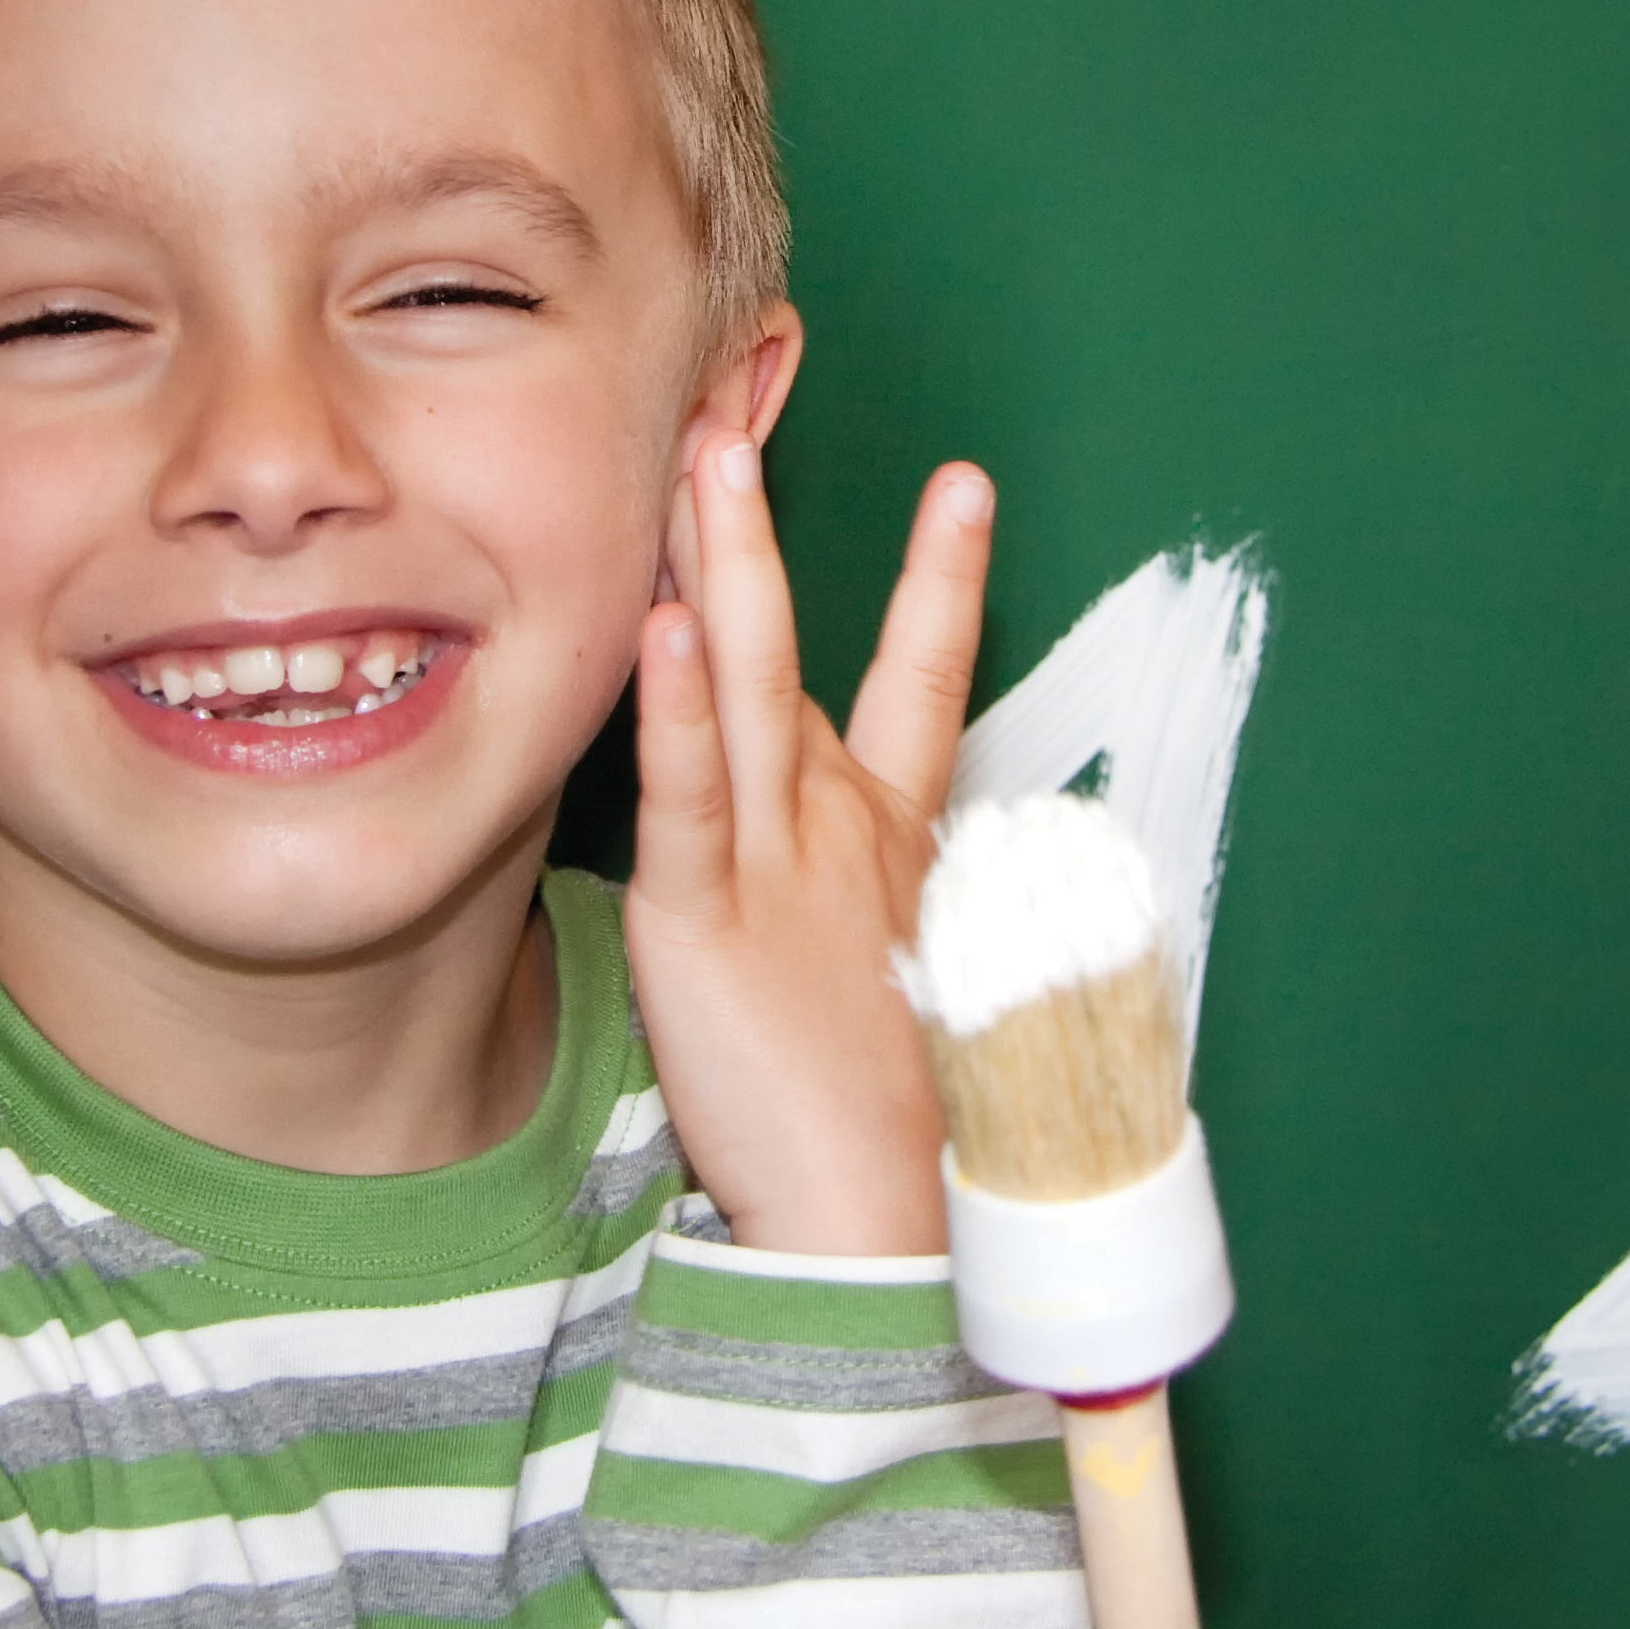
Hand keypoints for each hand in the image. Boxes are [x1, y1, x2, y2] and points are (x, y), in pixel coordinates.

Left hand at [625, 432, 989, 1255]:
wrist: (882, 1220)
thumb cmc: (896, 1118)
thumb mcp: (894, 972)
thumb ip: (872, 898)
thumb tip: (866, 867)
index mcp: (892, 838)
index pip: (927, 677)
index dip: (942, 579)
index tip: (965, 485)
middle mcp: (840, 826)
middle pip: (803, 644)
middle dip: (766, 522)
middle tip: (744, 407)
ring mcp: (775, 862)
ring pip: (749, 683)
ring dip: (726, 562)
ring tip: (706, 457)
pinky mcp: (702, 918)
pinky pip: (688, 789)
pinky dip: (676, 702)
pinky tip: (665, 622)